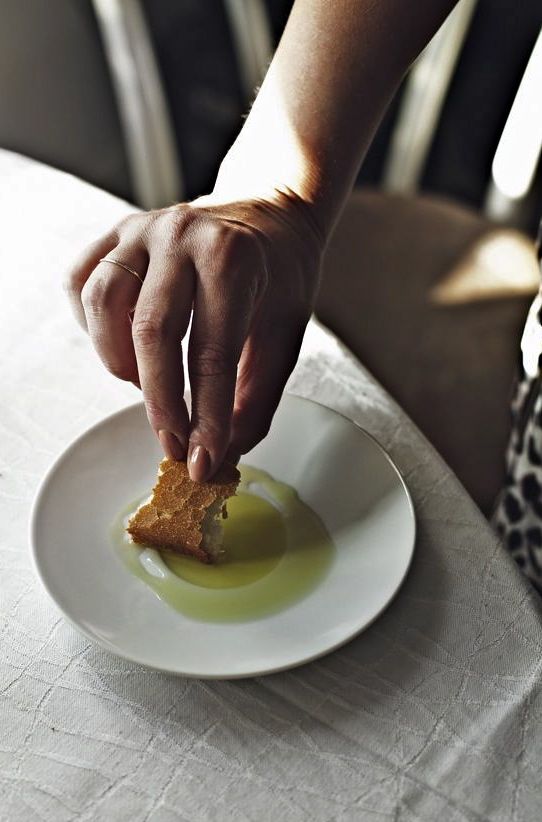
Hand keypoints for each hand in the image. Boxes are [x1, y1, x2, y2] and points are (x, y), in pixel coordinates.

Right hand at [65, 189, 323, 480]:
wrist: (273, 215)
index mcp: (232, 259)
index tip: (202, 460)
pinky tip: (123, 345)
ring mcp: (142, 229)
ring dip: (120, 361)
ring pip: (103, 303)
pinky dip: (93, 325)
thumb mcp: (285, 337)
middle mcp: (181, 236)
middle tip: (172, 442)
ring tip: (147, 384)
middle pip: (150, 332)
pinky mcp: (117, 233)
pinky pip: (81, 283)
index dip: (206, 416)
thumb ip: (255, 400)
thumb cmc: (282, 276)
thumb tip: (222, 456)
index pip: (211, 353)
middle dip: (160, 402)